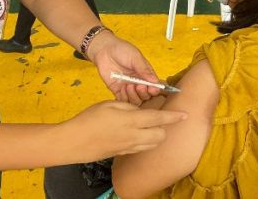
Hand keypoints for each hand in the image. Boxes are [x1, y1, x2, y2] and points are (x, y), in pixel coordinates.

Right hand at [60, 101, 186, 159]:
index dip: (173, 116)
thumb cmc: (89, 119)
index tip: (185, 115)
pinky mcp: (123, 154)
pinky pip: (141, 148)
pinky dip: (145, 141)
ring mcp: (129, 147)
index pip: (159, 118)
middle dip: (164, 127)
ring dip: (156, 135)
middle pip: (160, 135)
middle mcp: (134, 136)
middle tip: (159, 118)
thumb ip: (129, 106)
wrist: (73, 142)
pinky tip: (138, 134)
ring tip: (150, 126)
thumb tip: (140, 110)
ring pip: (152, 144)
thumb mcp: (110, 104)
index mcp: (132, 121)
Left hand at [86, 31, 162, 104]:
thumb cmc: (122, 50)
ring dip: (133, 96)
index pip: (154, 86)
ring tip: (128, 86)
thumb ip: (144, 70)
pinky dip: (124, 98)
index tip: (151, 89)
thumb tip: (155, 81)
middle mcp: (138, 82)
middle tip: (138, 86)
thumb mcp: (136, 57)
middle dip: (143, 93)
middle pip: (146, 96)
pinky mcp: (117, 90)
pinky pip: (123, 100)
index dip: (154, 90)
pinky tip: (121, 88)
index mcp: (145, 74)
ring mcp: (128, 87)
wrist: (104, 50)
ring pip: (135, 100)